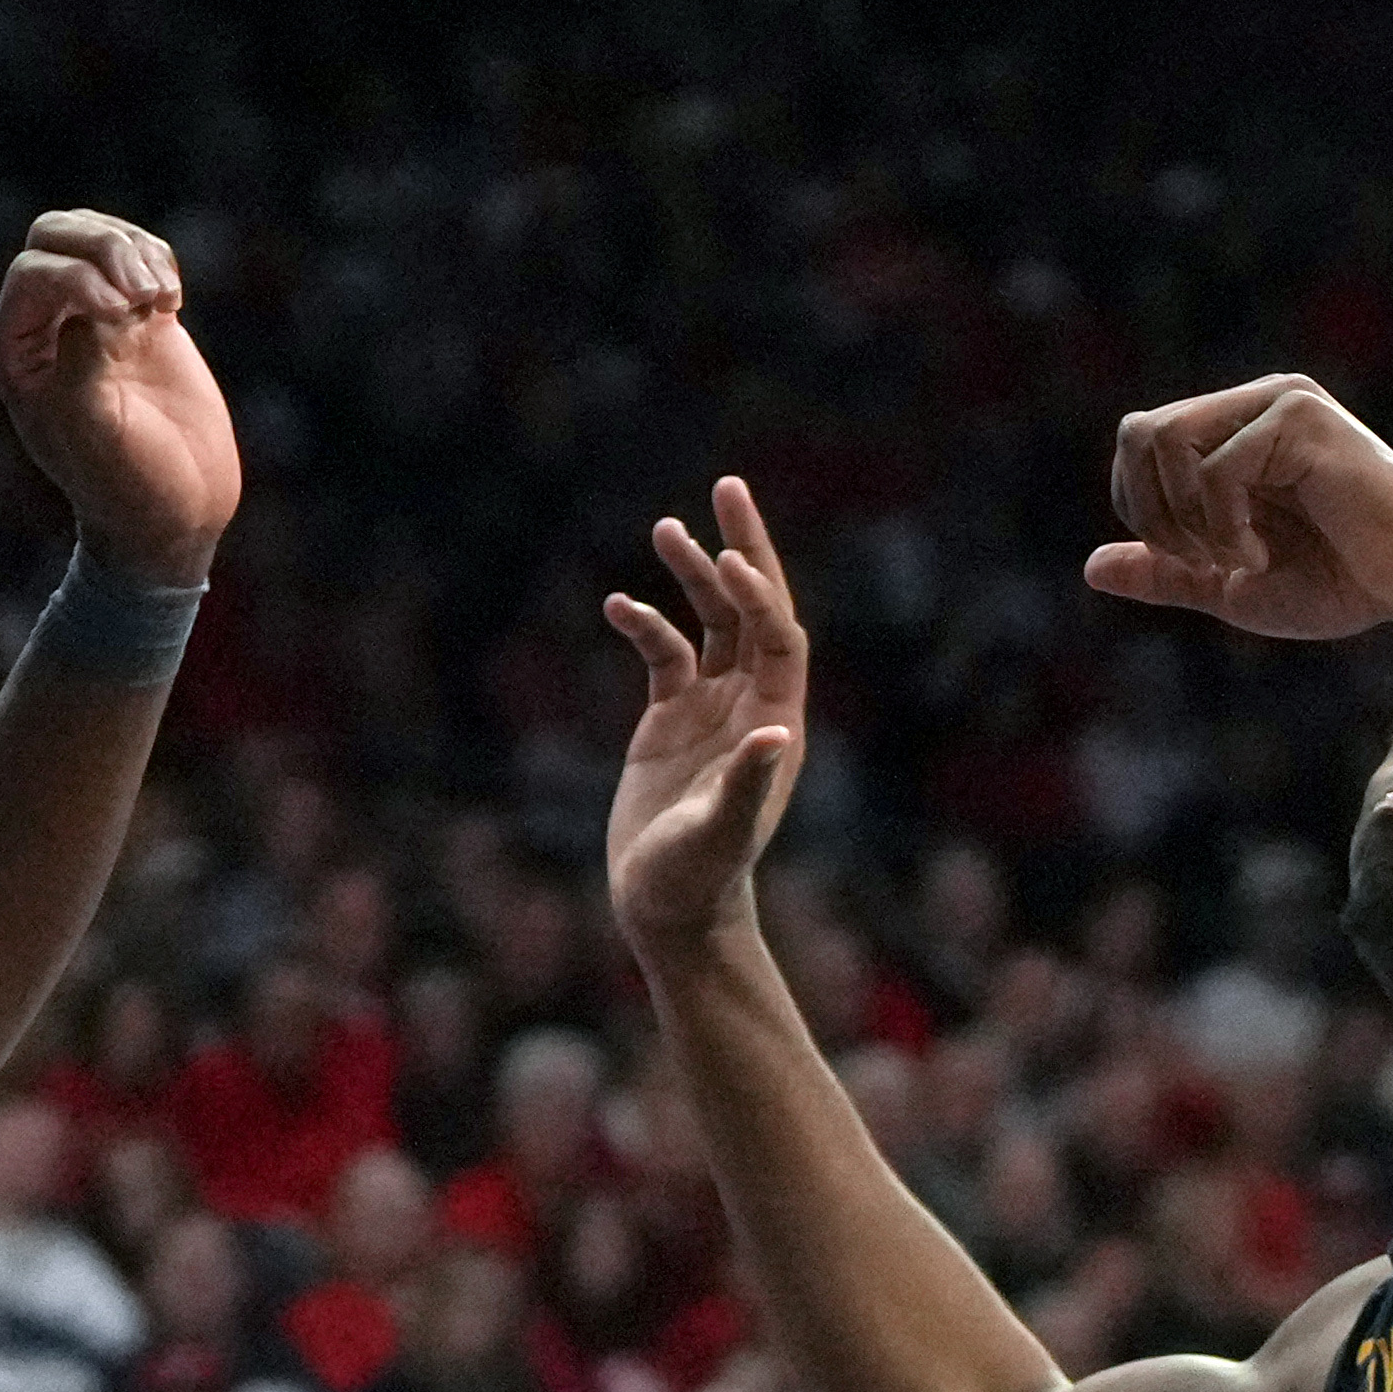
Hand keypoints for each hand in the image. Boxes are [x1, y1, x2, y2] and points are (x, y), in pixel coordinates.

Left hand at [0, 213, 241, 585]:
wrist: (177, 512)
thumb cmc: (128, 483)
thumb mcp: (96, 429)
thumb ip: (82, 360)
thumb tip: (95, 306)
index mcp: (14, 354)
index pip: (32, 273)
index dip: (79, 278)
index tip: (124, 318)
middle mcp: (43, 328)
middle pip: (54, 234)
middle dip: (104, 246)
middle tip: (147, 293)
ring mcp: (92, 318)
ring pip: (94, 234)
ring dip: (135, 249)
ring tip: (164, 300)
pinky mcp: (139, 318)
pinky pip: (139, 252)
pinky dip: (158, 260)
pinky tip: (172, 303)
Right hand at [602, 480, 809, 954]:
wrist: (669, 906)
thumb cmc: (700, 877)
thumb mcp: (721, 831)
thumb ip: (747, 782)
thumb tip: (773, 730)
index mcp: (776, 719)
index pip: (776, 636)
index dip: (757, 595)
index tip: (726, 560)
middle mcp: (751, 702)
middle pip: (754, 608)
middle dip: (743, 549)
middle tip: (728, 485)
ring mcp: (710, 706)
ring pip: (708, 621)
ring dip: (690, 574)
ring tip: (665, 527)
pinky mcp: (669, 718)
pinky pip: (663, 653)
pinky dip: (642, 625)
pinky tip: (616, 605)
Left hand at [1090, 373, 1392, 645]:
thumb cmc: (1340, 582)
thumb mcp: (1232, 583)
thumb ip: (1166, 572)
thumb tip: (1090, 568)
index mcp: (1234, 430)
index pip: (1140, 441)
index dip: (1139, 508)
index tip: (1189, 560)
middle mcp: (1253, 404)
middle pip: (1139, 432)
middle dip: (1149, 512)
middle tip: (1200, 560)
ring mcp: (1278, 403)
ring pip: (1167, 440)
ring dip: (1183, 518)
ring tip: (1235, 556)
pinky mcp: (1301, 420)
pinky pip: (1217, 468)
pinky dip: (1223, 526)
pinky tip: (1261, 553)